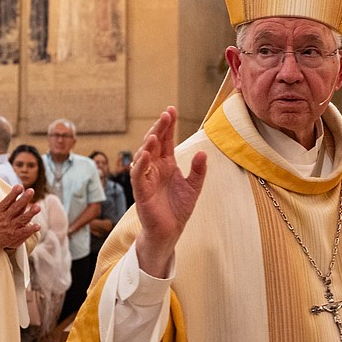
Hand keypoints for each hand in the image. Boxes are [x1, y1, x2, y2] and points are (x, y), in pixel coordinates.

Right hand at [0, 185, 39, 254]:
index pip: (7, 200)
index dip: (14, 193)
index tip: (20, 186)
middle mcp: (4, 218)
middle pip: (16, 207)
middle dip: (24, 198)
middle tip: (31, 191)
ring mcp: (9, 227)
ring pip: (22, 218)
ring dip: (31, 212)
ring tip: (38, 206)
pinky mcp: (12, 236)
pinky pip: (23, 232)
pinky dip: (31, 229)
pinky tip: (38, 226)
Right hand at [132, 107, 207, 277]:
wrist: (170, 231)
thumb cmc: (178, 209)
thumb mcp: (194, 187)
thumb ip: (198, 170)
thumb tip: (203, 152)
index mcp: (167, 164)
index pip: (166, 140)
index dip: (168, 125)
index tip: (171, 109)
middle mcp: (154, 168)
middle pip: (154, 143)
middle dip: (158, 128)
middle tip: (166, 115)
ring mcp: (146, 178)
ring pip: (143, 156)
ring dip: (148, 144)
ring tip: (155, 134)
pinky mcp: (141, 191)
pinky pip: (138, 175)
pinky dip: (140, 165)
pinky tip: (146, 154)